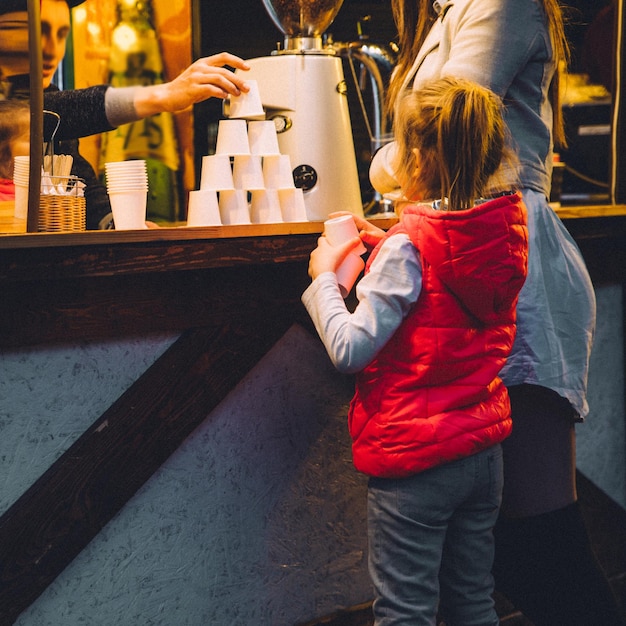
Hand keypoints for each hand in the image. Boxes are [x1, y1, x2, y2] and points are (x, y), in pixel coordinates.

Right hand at [134, 53, 250, 116]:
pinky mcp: (193, 88)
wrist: (167, 96)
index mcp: (203, 63)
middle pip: (224, 71)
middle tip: (246, 88)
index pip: (223, 57)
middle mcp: (200, 68)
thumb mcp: (202, 82)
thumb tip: (232, 88)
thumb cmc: (185, 90)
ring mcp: (196, 77)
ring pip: (218, 79)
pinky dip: (220, 93)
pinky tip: (225, 97)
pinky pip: (210, 89)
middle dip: (238, 79)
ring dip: (231, 87)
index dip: (236, 61)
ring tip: (237, 94)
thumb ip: (215, 82)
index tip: (247, 67)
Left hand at [308, 235, 362, 280]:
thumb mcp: (343, 252)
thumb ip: (351, 245)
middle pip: (319, 250)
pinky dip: (318, 269)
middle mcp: (315, 253)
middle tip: (334, 254)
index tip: (331, 241)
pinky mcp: (311, 271)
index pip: (321, 239)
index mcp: (321, 247)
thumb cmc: (332, 263)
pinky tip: (323, 271)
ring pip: (316, 259)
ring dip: (321, 260)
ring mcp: (312, 262)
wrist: (324, 277)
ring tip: (329, 263)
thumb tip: (358, 239)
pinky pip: (314, 269)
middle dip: (325, 251)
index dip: (326, 239)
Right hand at [327, 211, 384, 248]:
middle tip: (326, 233)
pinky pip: (346, 240)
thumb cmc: (383, 242)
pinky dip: (340, 242)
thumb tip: (361, 233)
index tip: (330, 216)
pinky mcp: (357, 243)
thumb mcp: (376, 239)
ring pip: (344, 233)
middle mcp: (359, 229)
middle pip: (344, 225)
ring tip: (327, 240)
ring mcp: (357, 236)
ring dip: (335, 235)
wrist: (387, 249)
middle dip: (334, 227)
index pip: (349, 216)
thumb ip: (369, 236)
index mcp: (363, 224)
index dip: (339, 214)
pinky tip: (334, 247)